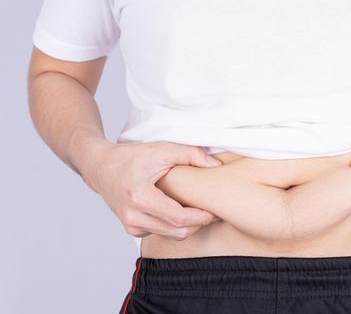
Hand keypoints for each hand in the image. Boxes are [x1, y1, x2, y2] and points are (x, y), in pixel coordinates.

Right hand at [79, 140, 222, 239]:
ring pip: (171, 235)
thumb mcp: (161, 149)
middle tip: (213, 211)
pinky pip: (161, 232)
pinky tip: (180, 210)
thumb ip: (190, 154)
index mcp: (140, 197)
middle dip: (199, 223)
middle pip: (177, 231)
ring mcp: (131, 225)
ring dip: (188, 225)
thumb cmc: (130, 157)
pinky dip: (174, 225)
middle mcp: (133, 216)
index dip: (201, 217)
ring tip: (200, 209)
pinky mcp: (132, 229)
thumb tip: (215, 165)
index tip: (215, 210)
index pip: (178, 218)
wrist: (100, 167)